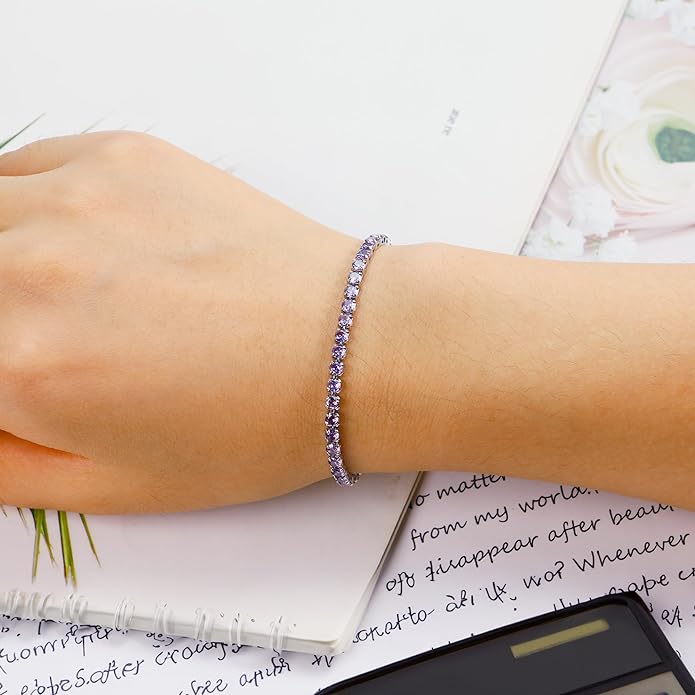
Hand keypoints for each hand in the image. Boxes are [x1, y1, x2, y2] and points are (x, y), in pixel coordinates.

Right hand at [0, 131, 400, 512]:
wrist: (346, 347)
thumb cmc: (255, 424)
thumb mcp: (114, 487)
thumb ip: (1, 463)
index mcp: (17, 365)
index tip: (17, 378)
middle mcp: (29, 268)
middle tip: (35, 340)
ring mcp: (76, 198)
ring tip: (49, 297)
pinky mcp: (122, 156)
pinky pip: (24, 168)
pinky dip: (22, 207)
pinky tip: (68, 242)